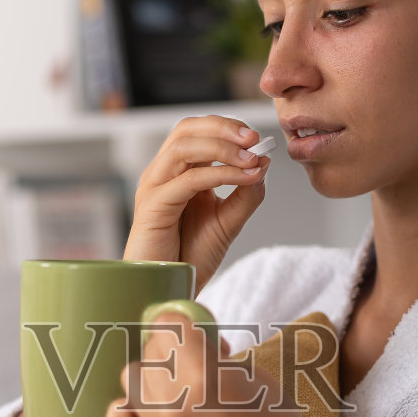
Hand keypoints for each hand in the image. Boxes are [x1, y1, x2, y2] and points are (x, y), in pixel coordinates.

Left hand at [100, 311, 331, 416]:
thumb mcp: (261, 381)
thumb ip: (223, 359)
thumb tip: (204, 344)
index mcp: (207, 374)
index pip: (167, 324)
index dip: (183, 325)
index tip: (197, 334)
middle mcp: (176, 399)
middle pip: (151, 350)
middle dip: (174, 350)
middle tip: (201, 365)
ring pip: (131, 380)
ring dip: (153, 378)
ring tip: (181, 390)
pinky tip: (146, 416)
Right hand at [123, 115, 268, 291]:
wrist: (167, 290)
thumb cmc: (189, 258)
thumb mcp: (228, 221)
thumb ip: (246, 193)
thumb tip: (264, 160)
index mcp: (177, 173)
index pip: (197, 131)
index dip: (226, 127)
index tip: (258, 137)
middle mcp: (162, 174)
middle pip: (186, 129)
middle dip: (223, 127)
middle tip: (255, 138)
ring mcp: (155, 187)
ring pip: (185, 147)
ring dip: (223, 148)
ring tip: (251, 158)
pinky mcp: (153, 206)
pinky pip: (189, 179)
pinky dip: (221, 174)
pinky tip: (244, 177)